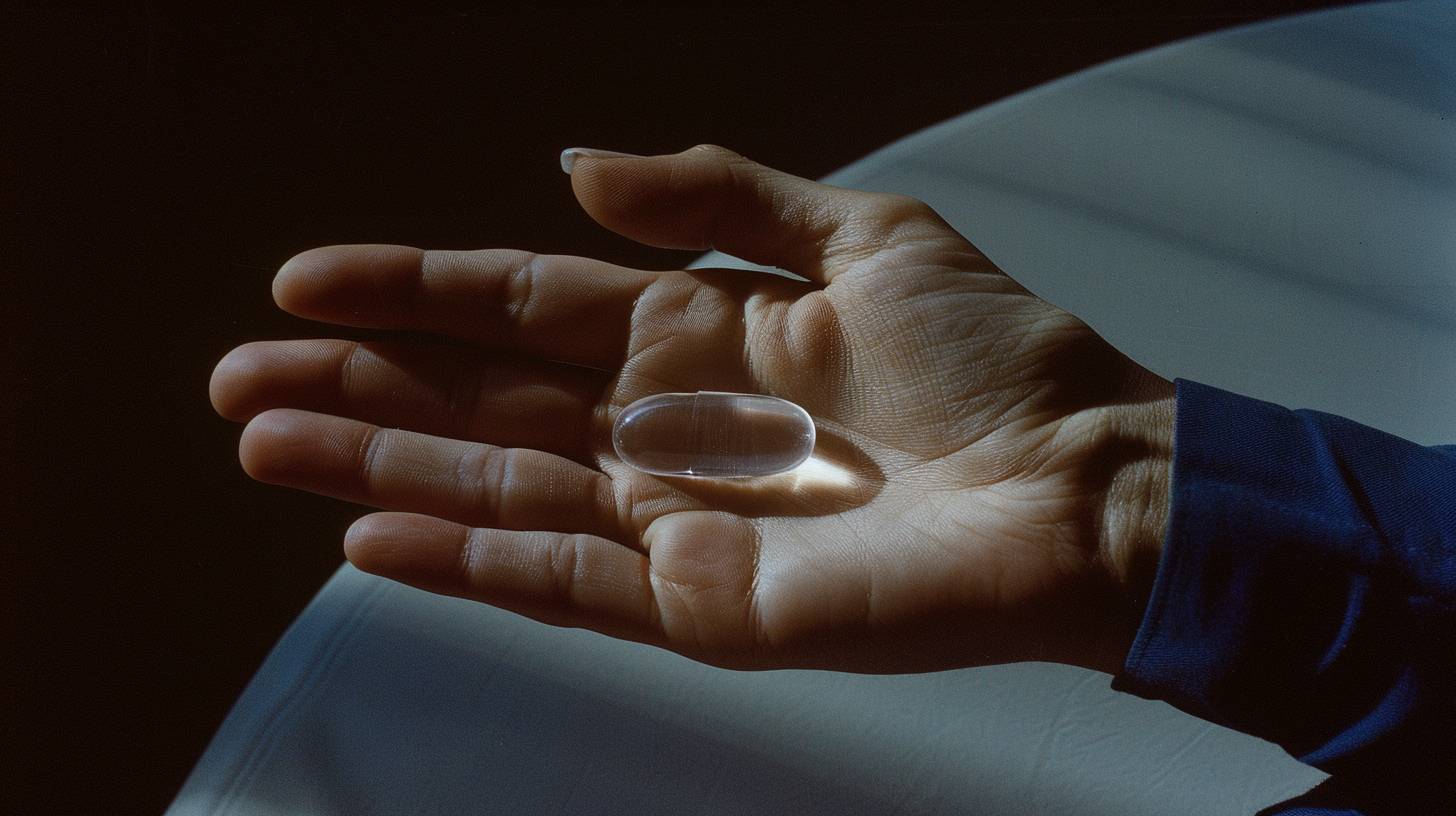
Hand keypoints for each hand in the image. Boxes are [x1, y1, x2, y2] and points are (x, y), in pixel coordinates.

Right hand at [210, 144, 1172, 674]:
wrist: (1088, 482)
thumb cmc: (997, 358)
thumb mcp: (861, 233)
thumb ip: (719, 196)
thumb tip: (576, 169)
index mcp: (698, 333)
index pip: (524, 305)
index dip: (416, 286)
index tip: (306, 276)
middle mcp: (667, 426)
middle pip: (485, 399)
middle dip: (361, 383)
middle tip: (239, 376)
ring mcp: (676, 521)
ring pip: (499, 488)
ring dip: (379, 464)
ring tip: (265, 443)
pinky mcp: (704, 607)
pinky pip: (565, 581)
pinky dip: (469, 558)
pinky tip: (373, 529)